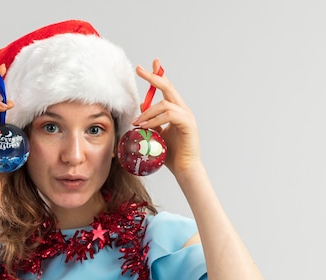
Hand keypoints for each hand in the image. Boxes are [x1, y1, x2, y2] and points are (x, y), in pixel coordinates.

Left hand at [133, 59, 200, 176]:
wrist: (183, 168)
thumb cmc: (170, 154)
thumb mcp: (156, 135)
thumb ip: (151, 122)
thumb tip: (140, 110)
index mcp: (176, 110)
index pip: (167, 88)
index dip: (158, 75)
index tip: (150, 65)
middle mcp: (183, 110)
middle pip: (168, 88)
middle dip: (154, 77)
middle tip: (140, 70)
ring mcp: (187, 116)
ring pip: (165, 103)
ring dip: (148, 111)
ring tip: (137, 122)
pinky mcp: (188, 124)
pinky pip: (169, 115)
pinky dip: (155, 119)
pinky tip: (146, 126)